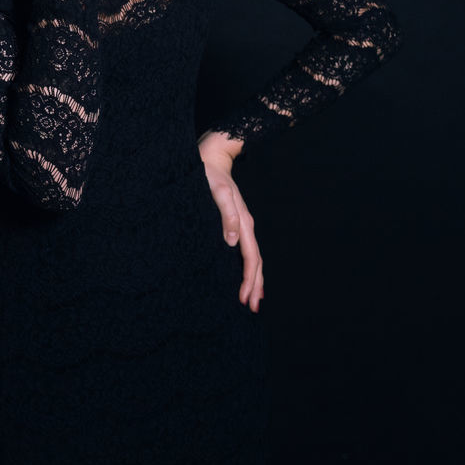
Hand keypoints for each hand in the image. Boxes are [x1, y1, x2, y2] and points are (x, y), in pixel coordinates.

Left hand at [197, 131, 263, 312]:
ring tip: (252, 299)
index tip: (244, 298)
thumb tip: (233, 242)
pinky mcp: (234, 221)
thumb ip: (226, 214)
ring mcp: (242, 224)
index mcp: (243, 221)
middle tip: (252, 308)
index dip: (248, 279)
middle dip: (255, 285)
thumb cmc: (208, 173)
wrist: (210, 156)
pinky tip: (242, 273)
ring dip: (254, 278)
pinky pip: (245, 249)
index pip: (250, 256)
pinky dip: (247, 266)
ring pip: (253, 257)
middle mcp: (246, 224)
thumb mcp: (216, 191)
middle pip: (256, 261)